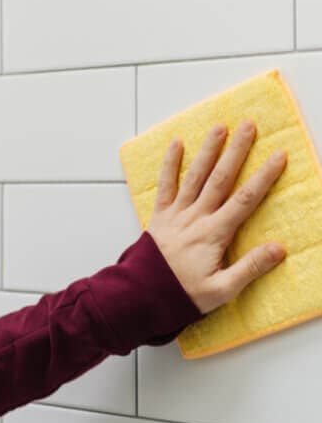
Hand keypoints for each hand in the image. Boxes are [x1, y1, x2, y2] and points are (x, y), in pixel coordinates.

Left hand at [146, 119, 287, 315]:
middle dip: (237, 151)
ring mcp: (176, 214)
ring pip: (195, 176)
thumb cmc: (184, 294)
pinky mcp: (160, 215)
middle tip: (249, 126)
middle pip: (221, 178)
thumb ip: (250, 268)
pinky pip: (165, 185)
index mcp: (214, 234)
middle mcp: (196, 217)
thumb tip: (279, 249)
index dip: (263, 177)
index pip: (245, 200)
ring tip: (220, 127)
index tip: (278, 156)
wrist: (143, 296)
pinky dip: (170, 164)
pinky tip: (177, 144)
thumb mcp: (222, 290)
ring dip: (208, 150)